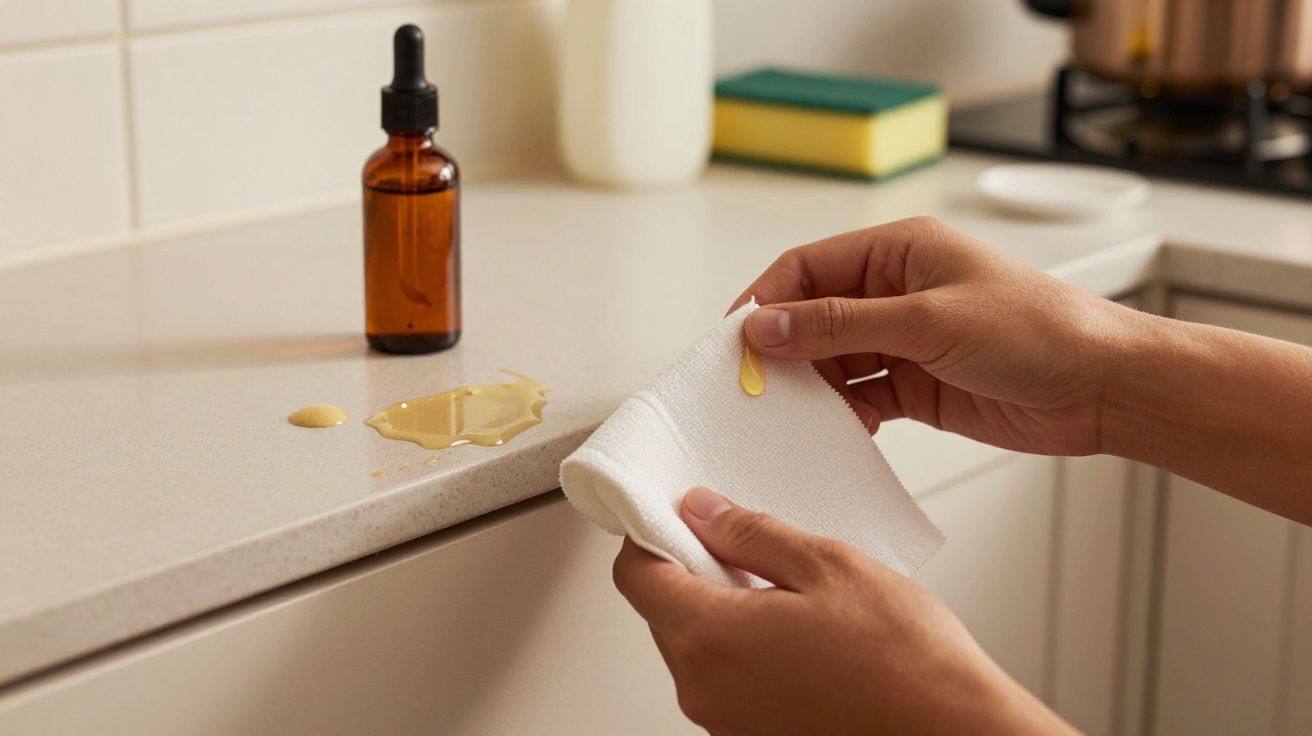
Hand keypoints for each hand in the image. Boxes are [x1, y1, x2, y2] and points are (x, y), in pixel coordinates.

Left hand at [613, 487, 1074, 734]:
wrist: (950, 732)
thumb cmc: (903, 659)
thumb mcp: (826, 564)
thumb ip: (750, 534)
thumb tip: (701, 511)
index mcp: (709, 637)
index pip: (635, 574)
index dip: (651, 533)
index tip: (680, 513)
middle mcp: (702, 688)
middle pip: (662, 610)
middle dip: (692, 569)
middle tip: (747, 544)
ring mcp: (723, 721)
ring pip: (694, 644)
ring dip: (722, 608)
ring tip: (788, 590)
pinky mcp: (749, 735)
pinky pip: (724, 677)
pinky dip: (743, 646)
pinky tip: (799, 631)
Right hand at [732, 216, 1135, 455]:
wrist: (1105, 388)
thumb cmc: (1038, 330)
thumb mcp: (928, 320)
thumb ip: (841, 325)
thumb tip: (766, 324)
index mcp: (899, 250)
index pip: (808, 267)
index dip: (766, 300)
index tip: (735, 341)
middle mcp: (896, 291)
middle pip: (813, 316)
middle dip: (783, 350)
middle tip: (753, 388)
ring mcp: (905, 340)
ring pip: (833, 361)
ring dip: (812, 388)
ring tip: (794, 416)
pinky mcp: (917, 385)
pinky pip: (861, 397)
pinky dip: (844, 415)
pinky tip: (841, 431)